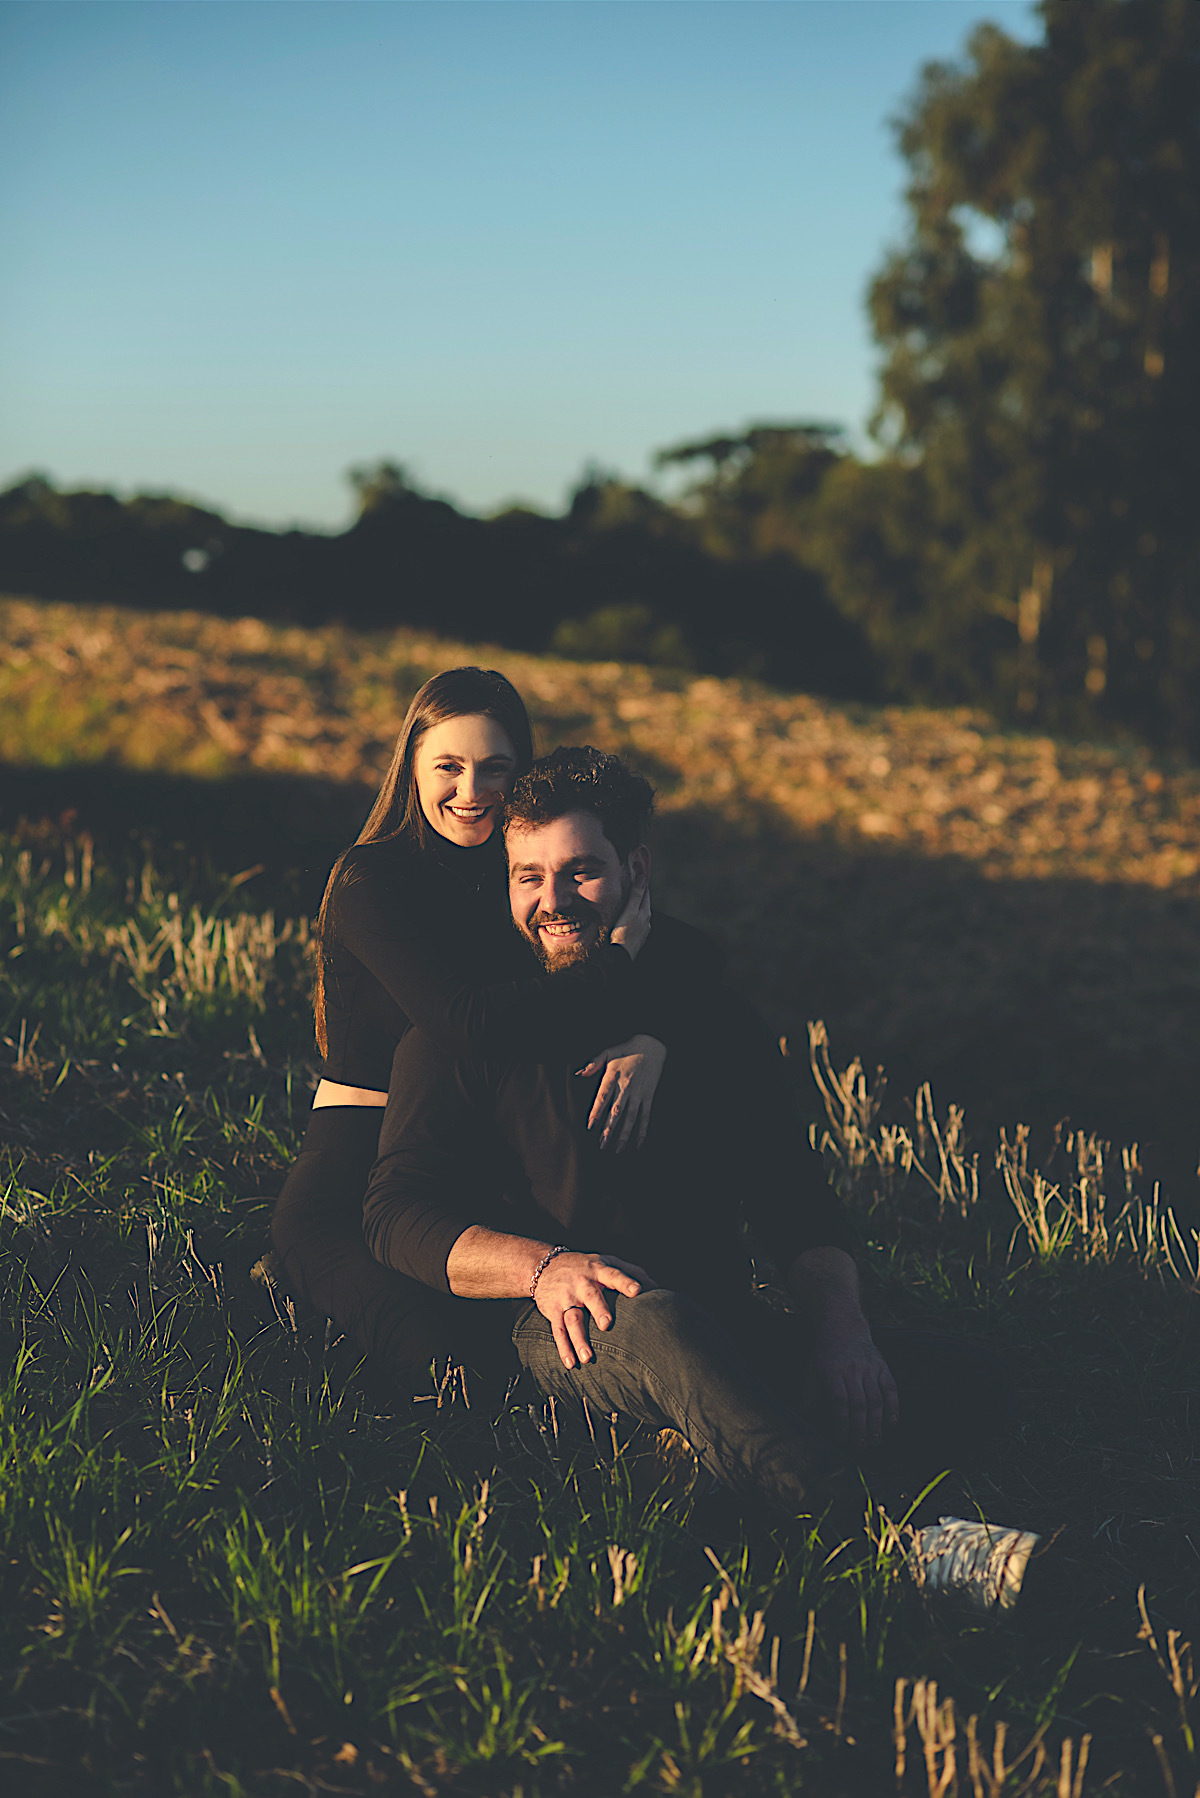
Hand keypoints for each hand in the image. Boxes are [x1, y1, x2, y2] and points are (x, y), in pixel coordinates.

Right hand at [533, 1251, 653, 1369]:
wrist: (543, 1266)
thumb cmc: (585, 1266)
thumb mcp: (606, 1261)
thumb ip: (631, 1271)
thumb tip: (656, 1286)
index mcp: (598, 1270)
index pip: (614, 1275)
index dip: (625, 1282)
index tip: (637, 1291)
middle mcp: (581, 1283)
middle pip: (591, 1296)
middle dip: (599, 1309)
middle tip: (606, 1325)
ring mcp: (566, 1298)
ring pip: (572, 1319)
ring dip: (579, 1339)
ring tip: (588, 1358)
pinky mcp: (553, 1311)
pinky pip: (558, 1331)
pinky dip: (563, 1348)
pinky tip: (571, 1364)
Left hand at [576, 1034, 665, 1150]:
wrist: (652, 1045)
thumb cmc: (627, 1049)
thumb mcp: (608, 1052)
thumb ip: (594, 1063)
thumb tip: (579, 1073)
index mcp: (613, 1076)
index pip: (603, 1097)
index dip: (596, 1112)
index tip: (590, 1125)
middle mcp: (626, 1087)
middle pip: (616, 1112)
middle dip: (609, 1129)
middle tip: (602, 1145)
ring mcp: (639, 1093)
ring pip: (631, 1117)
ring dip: (624, 1134)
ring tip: (617, 1149)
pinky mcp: (649, 1096)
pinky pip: (646, 1116)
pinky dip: (642, 1130)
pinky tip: (638, 1143)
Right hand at [610, 862, 650, 960]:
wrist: (619, 957)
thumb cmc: (623, 933)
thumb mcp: (630, 911)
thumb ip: (636, 895)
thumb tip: (642, 878)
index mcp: (645, 912)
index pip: (645, 892)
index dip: (641, 882)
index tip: (637, 873)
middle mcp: (646, 921)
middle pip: (643, 902)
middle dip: (638, 893)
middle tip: (631, 882)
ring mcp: (642, 930)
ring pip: (639, 913)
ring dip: (635, 905)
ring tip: (627, 898)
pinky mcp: (636, 937)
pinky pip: (635, 922)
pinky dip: (632, 915)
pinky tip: (625, 916)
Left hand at [804, 1332, 899, 1454]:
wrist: (843, 1327)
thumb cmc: (825, 1353)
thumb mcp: (811, 1369)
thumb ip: (810, 1393)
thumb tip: (806, 1416)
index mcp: (832, 1371)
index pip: (839, 1401)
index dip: (842, 1422)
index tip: (843, 1439)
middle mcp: (852, 1369)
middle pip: (859, 1403)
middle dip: (860, 1429)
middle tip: (861, 1447)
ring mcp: (870, 1367)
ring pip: (876, 1399)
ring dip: (876, 1423)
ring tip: (875, 1442)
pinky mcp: (882, 1366)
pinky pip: (891, 1388)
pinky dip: (894, 1407)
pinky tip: (892, 1423)